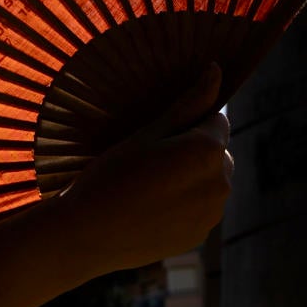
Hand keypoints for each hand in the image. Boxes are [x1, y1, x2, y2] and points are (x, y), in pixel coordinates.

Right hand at [49, 64, 234, 276]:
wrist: (85, 234)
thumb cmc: (111, 175)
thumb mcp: (146, 134)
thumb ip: (188, 104)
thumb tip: (216, 70)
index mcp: (208, 151)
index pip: (216, 120)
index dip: (187, 124)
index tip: (158, 137)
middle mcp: (221, 184)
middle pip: (216, 152)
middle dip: (194, 151)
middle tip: (150, 162)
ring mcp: (211, 215)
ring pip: (209, 182)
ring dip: (191, 179)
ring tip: (148, 186)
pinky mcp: (200, 237)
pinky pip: (199, 209)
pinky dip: (184, 205)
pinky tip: (151, 209)